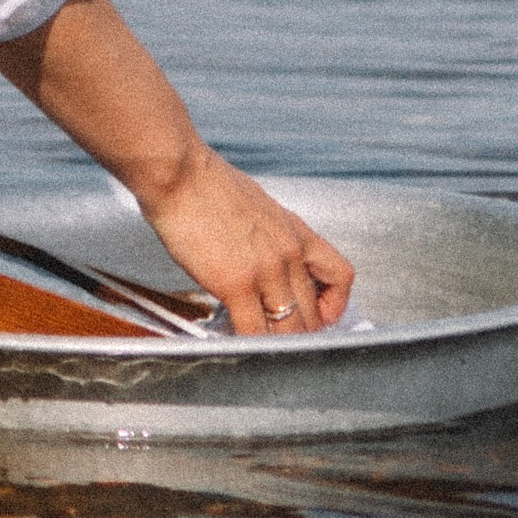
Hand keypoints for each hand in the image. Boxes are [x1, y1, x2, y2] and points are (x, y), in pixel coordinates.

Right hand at [135, 151, 352, 335]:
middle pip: (314, 315)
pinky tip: (235, 342)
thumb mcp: (254, 205)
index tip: (317, 316)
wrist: (177, 170)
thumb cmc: (203, 182)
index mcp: (295, 231)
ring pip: (291, 330)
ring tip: (259, 347)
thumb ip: (267, 236)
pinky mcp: (237, 284)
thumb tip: (259, 257)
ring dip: (276, 345)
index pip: (341, 277)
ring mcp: (266, 270)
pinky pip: (254, 332)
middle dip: (299, 334)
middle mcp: (289, 252)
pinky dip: (249, 346)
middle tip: (279, 340)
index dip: (333, 305)